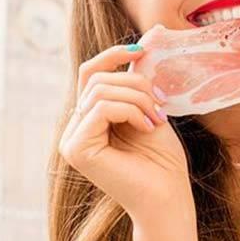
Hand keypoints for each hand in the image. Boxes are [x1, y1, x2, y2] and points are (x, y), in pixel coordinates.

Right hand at [59, 44, 191, 224]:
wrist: (168, 197)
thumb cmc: (162, 160)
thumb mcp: (148, 109)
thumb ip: (136, 81)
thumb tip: (142, 42)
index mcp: (88, 119)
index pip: (90, 73)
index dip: (113, 55)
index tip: (142, 50)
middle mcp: (74, 129)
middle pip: (96, 79)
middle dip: (135, 84)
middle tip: (160, 105)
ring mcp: (71, 141)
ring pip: (100, 92)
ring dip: (137, 99)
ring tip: (155, 119)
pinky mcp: (77, 150)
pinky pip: (102, 108)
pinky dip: (130, 111)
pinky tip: (146, 127)